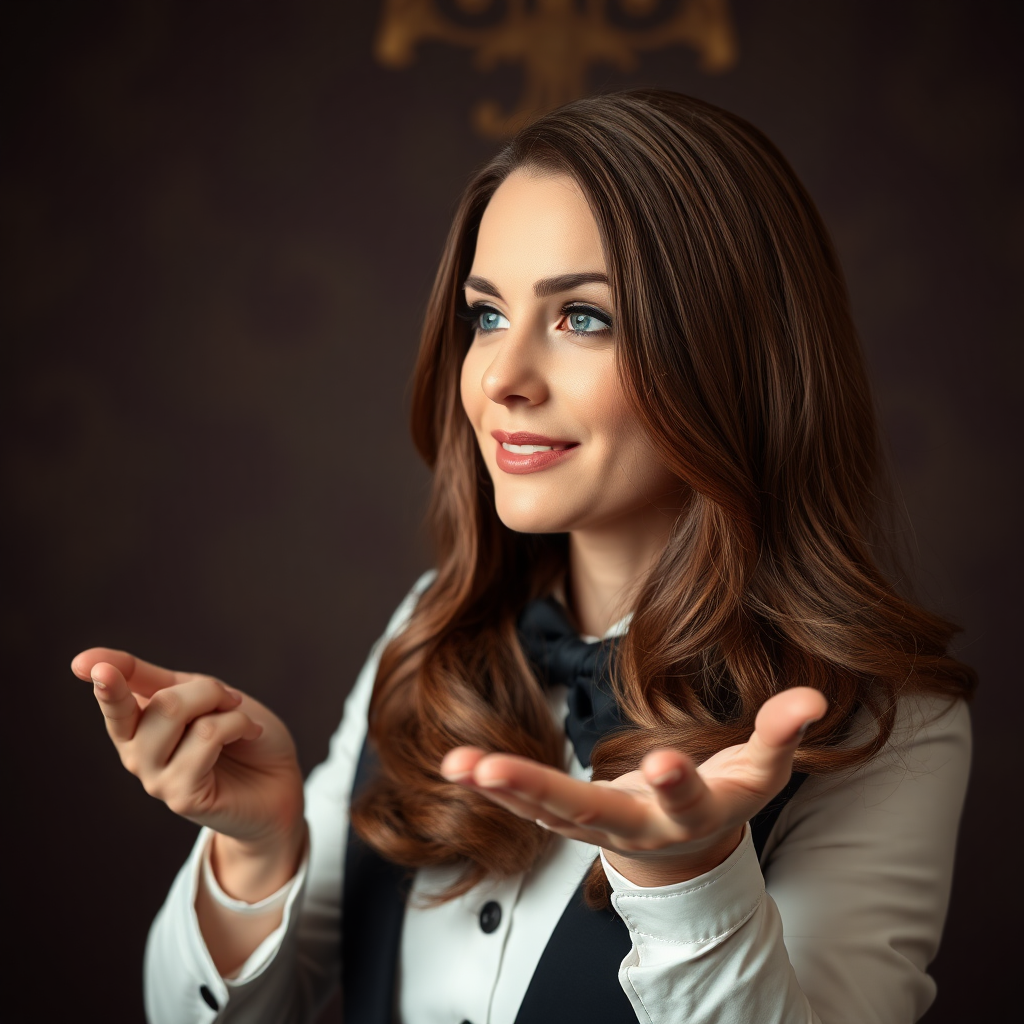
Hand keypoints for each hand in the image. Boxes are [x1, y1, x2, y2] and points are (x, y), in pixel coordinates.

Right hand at [71, 648, 304, 855]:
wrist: (279, 779)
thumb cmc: (240, 735)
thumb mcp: (201, 697)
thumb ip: (157, 682)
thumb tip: (96, 663)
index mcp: (138, 724)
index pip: (115, 696)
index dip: (105, 677)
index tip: (83, 663)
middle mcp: (136, 752)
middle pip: (159, 701)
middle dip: (206, 690)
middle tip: (231, 702)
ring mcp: (154, 778)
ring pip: (174, 713)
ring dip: (224, 708)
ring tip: (240, 722)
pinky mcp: (179, 796)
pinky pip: (206, 737)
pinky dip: (238, 725)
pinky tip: (249, 736)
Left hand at [441, 686, 826, 886]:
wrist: (686, 849)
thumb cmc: (725, 794)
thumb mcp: (761, 769)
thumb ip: (782, 733)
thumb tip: (810, 698)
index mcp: (694, 811)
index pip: (688, 799)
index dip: (680, 783)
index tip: (665, 763)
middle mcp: (640, 826)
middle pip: (591, 814)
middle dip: (543, 794)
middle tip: (493, 773)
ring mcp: (598, 828)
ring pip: (546, 813)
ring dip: (501, 790)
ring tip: (457, 765)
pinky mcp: (569, 820)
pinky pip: (527, 807)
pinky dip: (492, 787)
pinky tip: (455, 766)